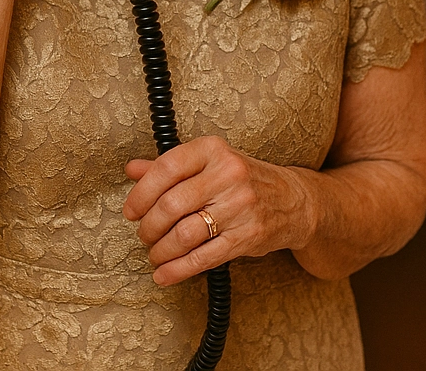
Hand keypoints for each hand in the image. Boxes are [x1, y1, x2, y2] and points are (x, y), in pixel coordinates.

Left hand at [123, 136, 315, 285]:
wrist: (294, 200)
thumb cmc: (243, 180)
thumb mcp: (210, 163)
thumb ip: (171, 166)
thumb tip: (132, 169)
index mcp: (214, 150)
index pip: (167, 168)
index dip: (141, 193)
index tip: (131, 210)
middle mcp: (229, 174)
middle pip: (172, 205)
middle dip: (149, 227)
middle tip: (145, 235)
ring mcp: (240, 206)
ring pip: (185, 234)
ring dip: (161, 250)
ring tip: (155, 254)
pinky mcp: (248, 236)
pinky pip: (204, 257)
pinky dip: (178, 270)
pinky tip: (165, 274)